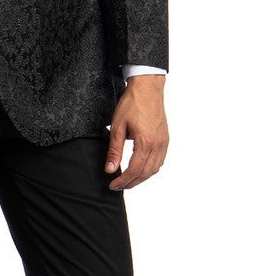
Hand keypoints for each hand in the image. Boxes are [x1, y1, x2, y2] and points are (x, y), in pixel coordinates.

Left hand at [105, 74, 167, 189]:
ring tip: (128, 180)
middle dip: (131, 183)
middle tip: (118, 186)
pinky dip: (150, 169)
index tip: (112, 185)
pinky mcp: (165, 139)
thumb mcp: (118, 127)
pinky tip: (141, 169)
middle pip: (145, 173)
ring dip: (141, 178)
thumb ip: (114, 150)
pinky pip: (160, 161)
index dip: (123, 181)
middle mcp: (158, 145)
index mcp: (145, 142)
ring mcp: (164, 142)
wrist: (148, 88)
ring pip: (155, 169)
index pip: (134, 170)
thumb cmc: (132, 104)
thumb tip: (110, 169)